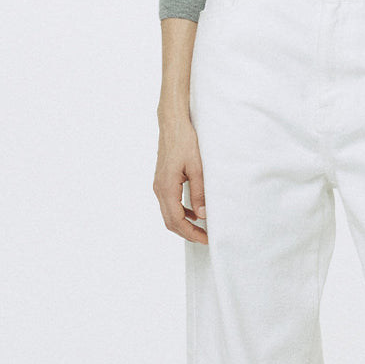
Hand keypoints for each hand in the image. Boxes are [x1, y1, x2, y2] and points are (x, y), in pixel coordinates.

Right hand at [154, 114, 208, 242]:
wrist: (173, 124)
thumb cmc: (185, 142)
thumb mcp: (197, 168)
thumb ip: (199, 193)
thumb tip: (202, 215)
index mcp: (166, 188)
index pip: (176, 220)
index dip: (191, 233)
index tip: (206, 238)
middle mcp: (159, 189)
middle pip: (170, 221)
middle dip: (187, 233)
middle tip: (205, 238)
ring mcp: (159, 185)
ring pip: (168, 214)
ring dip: (183, 224)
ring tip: (201, 229)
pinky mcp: (162, 181)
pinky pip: (169, 203)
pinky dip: (180, 212)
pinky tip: (194, 212)